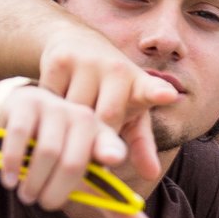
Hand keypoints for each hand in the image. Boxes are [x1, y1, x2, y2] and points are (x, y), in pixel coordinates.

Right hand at [0, 82, 157, 217]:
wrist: (23, 118)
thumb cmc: (63, 155)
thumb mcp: (89, 180)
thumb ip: (115, 207)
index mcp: (104, 138)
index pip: (111, 146)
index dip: (111, 151)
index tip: (112, 158)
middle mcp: (83, 119)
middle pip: (72, 163)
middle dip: (55, 192)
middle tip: (43, 203)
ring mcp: (55, 108)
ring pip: (46, 153)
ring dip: (33, 182)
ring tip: (27, 195)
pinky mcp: (26, 104)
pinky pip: (20, 136)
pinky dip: (12, 163)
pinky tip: (8, 180)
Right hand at [34, 27, 179, 183]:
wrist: (79, 43)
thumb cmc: (112, 91)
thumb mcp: (130, 114)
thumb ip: (141, 144)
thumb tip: (152, 175)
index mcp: (139, 86)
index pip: (151, 91)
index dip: (159, 93)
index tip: (168, 95)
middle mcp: (118, 69)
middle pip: (105, 119)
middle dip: (97, 135)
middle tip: (92, 137)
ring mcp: (88, 62)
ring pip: (75, 111)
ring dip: (70, 124)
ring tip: (73, 118)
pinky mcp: (60, 60)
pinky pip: (51, 99)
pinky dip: (50, 110)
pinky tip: (56, 104)